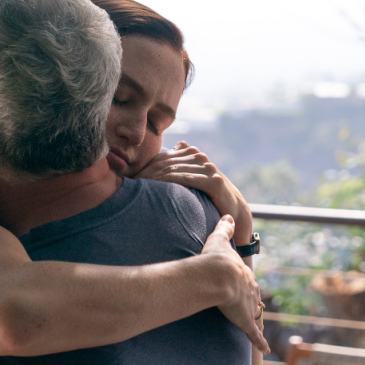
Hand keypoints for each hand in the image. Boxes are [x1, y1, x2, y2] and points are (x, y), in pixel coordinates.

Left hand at [132, 142, 253, 243]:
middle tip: (130, 184)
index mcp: (192, 154)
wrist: (234, 210)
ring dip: (154, 177)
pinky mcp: (214, 182)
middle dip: (147, 172)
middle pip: (166, 162)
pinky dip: (170, 182)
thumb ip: (178, 167)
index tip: (130, 179)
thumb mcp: (191, 180)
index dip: (146, 167)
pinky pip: (187, 179)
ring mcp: (208, 168)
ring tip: (140, 187)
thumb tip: (167, 153)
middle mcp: (200, 157)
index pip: (163, 157)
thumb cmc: (207, 197)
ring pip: (174, 169)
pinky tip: (157, 189)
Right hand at [202, 215, 268, 354]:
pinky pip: (253, 334)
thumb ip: (224, 228)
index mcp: (243, 274)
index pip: (247, 279)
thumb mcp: (219, 240)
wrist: (218, 275)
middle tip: (253, 305)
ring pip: (255, 314)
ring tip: (256, 325)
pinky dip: (260, 341)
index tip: (246, 286)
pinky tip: (266, 349)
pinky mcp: (244, 320)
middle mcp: (249, 290)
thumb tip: (228, 215)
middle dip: (253, 301)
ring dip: (256, 320)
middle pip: (253, 296)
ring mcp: (248, 306)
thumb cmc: (216, 259)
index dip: (245, 283)